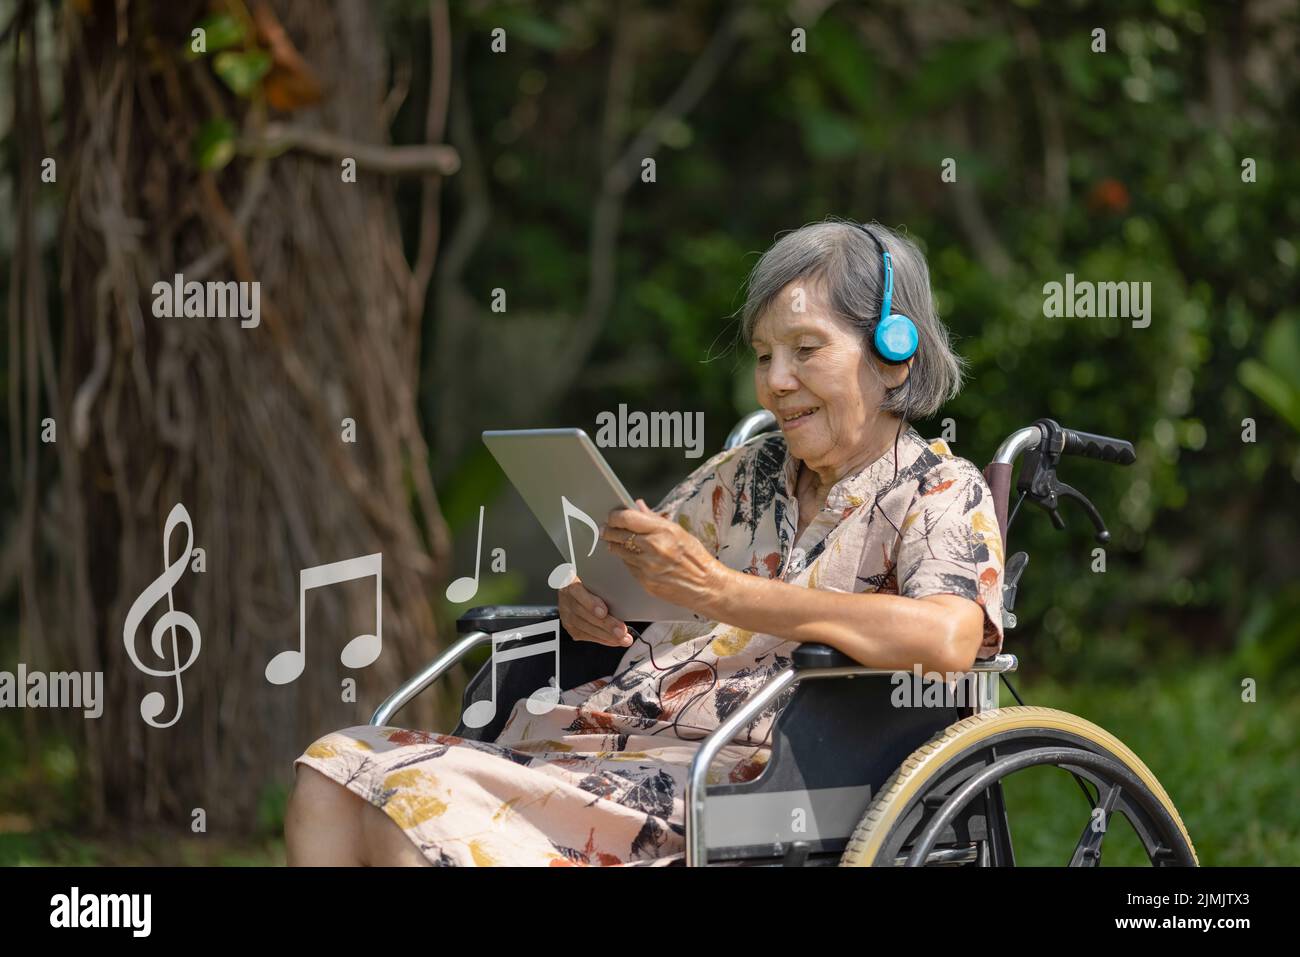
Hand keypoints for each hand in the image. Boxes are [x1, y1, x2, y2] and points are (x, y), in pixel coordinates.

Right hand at [557, 576, 632, 646]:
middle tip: (621, 630)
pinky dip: (602, 639)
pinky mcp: (570, 626)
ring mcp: (566, 613)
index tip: (604, 612)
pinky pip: (585, 635)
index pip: (577, 591)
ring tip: (622, 638)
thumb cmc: (591, 582)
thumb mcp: (596, 578)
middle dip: (605, 624)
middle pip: (583, 613)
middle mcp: (566, 598)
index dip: (590, 603)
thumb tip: (624, 593)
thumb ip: (605, 584)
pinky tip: (614, 641)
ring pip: (584, 627)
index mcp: (570, 581)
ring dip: (606, 635)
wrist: (576, 587)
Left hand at [602, 499, 725, 612]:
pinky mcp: (645, 582)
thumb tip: (638, 506)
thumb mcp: (679, 532)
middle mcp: (654, 547)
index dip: (615, 516)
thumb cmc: (697, 558)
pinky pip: (628, 567)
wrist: (707, 586)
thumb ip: (655, 519)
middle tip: (605, 528)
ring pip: (620, 552)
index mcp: (664, 531)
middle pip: (619, 535)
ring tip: (614, 541)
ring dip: (615, 545)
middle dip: (609, 530)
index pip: (628, 518)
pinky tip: (630, 556)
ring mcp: (648, 567)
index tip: (612, 516)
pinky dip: (627, 560)